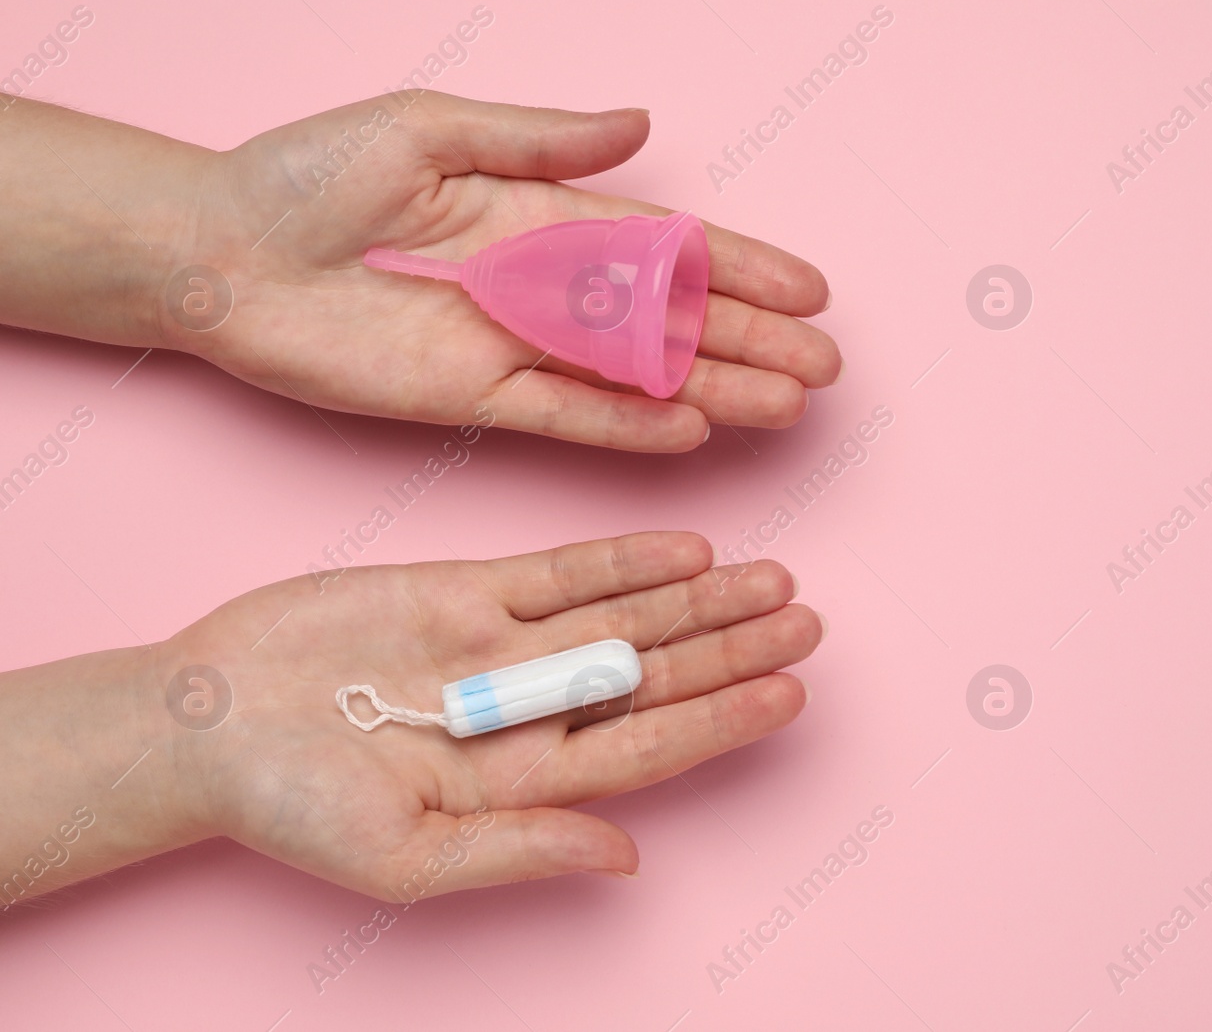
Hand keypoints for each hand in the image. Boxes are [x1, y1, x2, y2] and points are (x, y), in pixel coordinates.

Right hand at [154, 532, 818, 896]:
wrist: (206, 725)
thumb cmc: (291, 812)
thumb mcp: (403, 857)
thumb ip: (521, 850)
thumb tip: (629, 859)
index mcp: (529, 780)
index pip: (650, 745)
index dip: (722, 720)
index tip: (791, 692)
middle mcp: (532, 708)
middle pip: (656, 675)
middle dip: (732, 649)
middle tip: (807, 618)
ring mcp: (504, 645)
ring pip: (625, 616)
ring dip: (698, 600)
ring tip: (771, 577)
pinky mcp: (466, 591)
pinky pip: (562, 571)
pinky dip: (623, 558)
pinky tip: (686, 549)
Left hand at [167, 92, 840, 451]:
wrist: (217, 253)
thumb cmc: (306, 176)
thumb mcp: (427, 129)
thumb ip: (541, 139)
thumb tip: (640, 124)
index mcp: (538, 211)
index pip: (664, 243)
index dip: (739, 266)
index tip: (809, 290)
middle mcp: (540, 284)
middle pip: (668, 318)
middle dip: (749, 340)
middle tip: (824, 367)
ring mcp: (512, 345)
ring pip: (635, 374)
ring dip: (712, 389)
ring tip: (785, 406)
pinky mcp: (471, 399)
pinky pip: (568, 415)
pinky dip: (629, 424)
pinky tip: (694, 431)